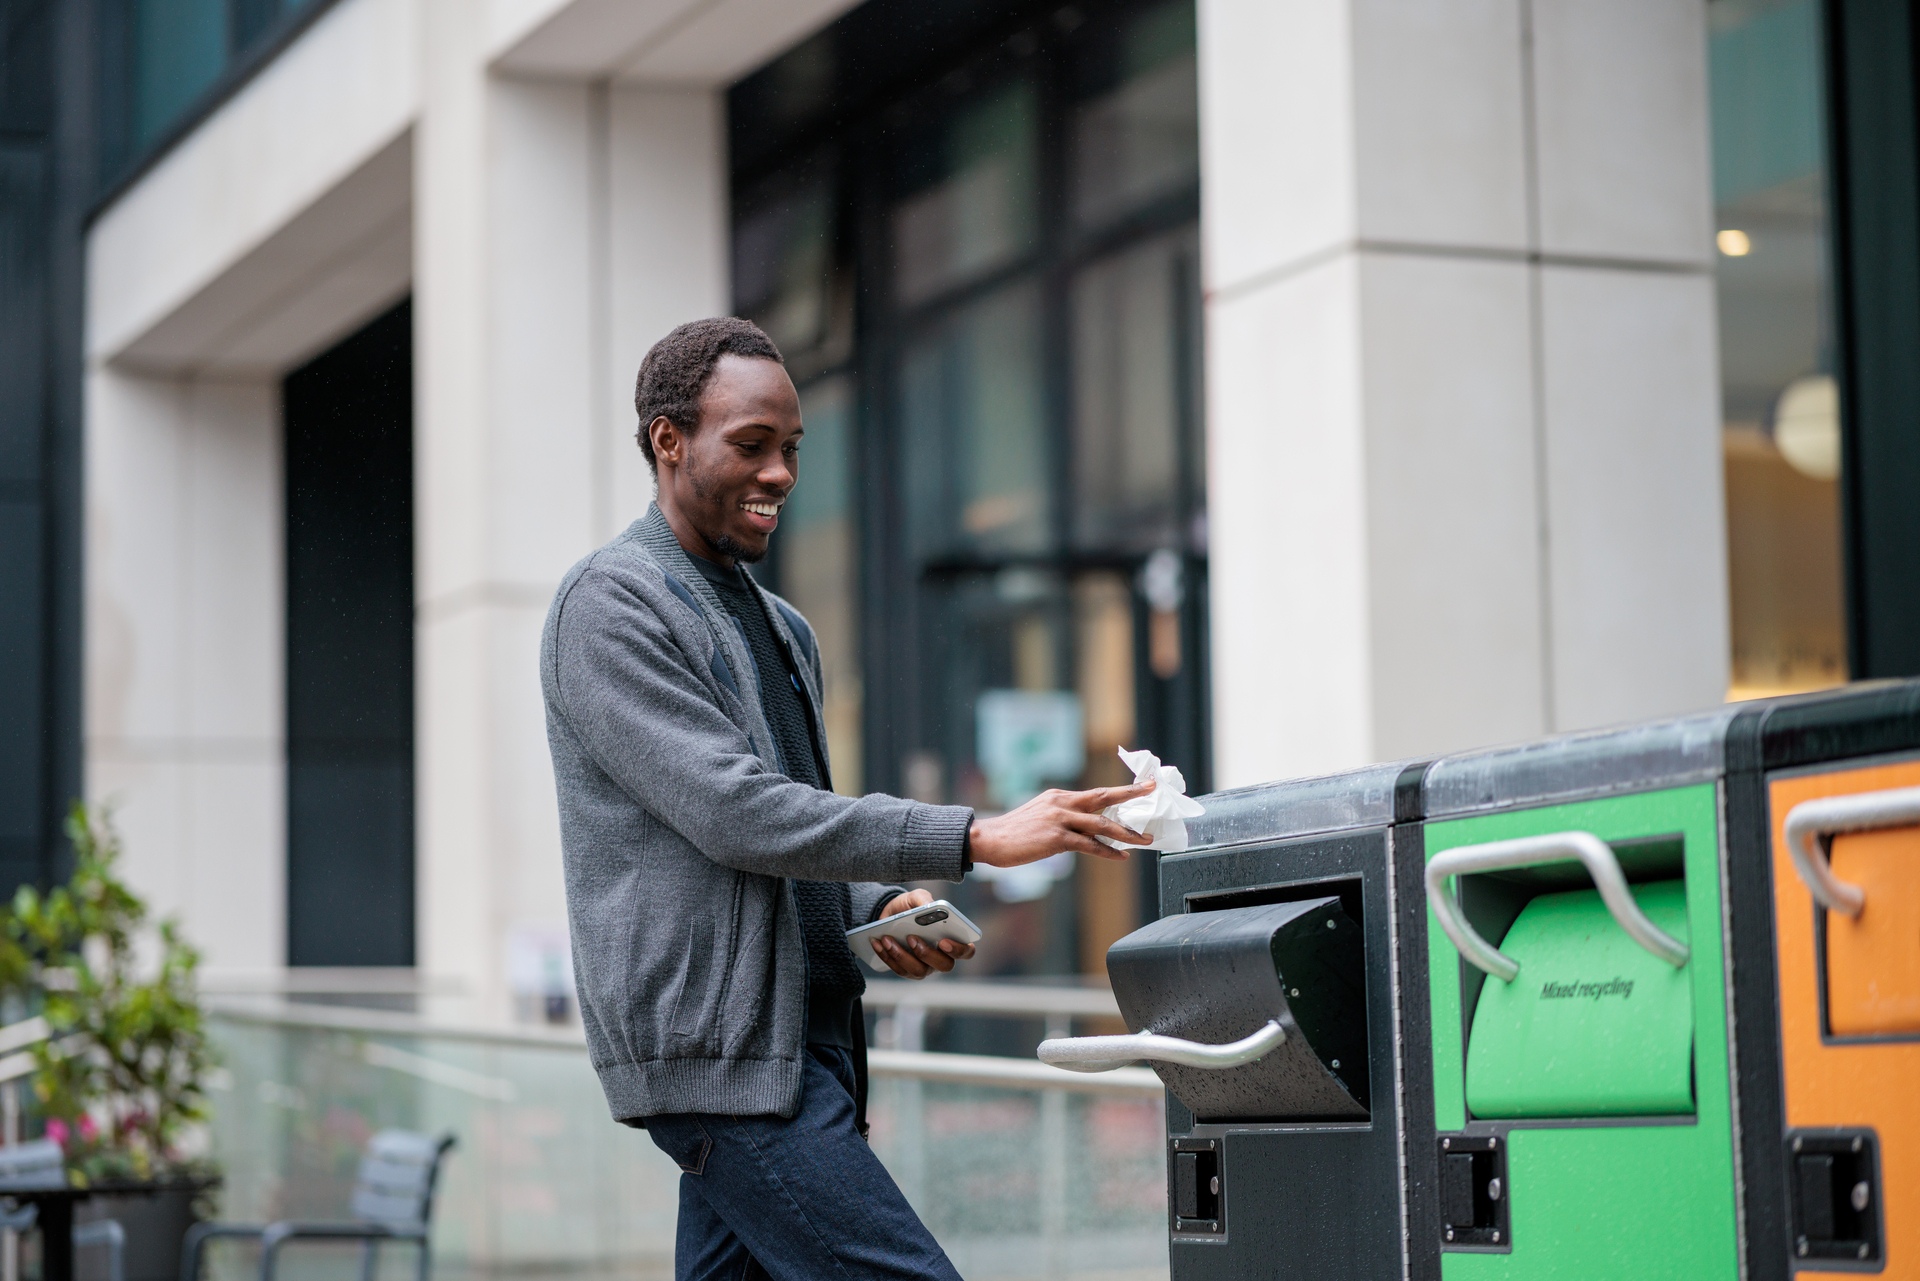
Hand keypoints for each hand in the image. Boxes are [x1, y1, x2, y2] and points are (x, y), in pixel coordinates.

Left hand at [870, 889, 974, 979]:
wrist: (889, 914)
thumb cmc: (911, 907)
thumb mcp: (916, 897)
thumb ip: (924, 899)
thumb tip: (928, 908)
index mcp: (953, 939)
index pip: (966, 951)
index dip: (959, 950)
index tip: (944, 941)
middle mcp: (942, 957)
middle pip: (944, 965)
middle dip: (927, 953)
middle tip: (912, 938)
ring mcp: (925, 967)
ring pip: (919, 971)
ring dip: (902, 955)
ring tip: (887, 939)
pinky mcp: (907, 971)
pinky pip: (899, 969)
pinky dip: (887, 956)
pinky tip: (878, 942)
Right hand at [966, 780, 1155, 867]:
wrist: (988, 839)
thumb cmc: (1013, 833)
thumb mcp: (1041, 817)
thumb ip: (1064, 819)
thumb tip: (1086, 830)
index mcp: (1059, 797)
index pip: (1096, 794)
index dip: (1120, 791)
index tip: (1140, 786)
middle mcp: (1062, 803)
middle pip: (1104, 797)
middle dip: (1131, 794)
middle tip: (1152, 791)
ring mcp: (1060, 819)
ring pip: (1102, 824)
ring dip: (1127, 832)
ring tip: (1145, 839)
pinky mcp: (1056, 837)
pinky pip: (1089, 845)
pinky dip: (1107, 851)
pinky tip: (1120, 856)